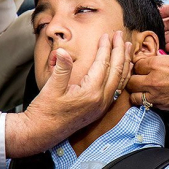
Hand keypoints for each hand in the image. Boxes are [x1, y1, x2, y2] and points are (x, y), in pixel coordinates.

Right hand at [5, 31, 132, 157]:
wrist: (40, 134)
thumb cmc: (44, 112)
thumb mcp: (51, 88)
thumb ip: (61, 68)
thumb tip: (63, 51)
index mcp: (91, 93)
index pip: (103, 64)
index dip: (106, 48)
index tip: (106, 34)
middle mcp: (101, 100)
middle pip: (117, 71)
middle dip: (120, 51)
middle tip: (121, 35)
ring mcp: (102, 106)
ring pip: (120, 81)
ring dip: (124, 63)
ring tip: (127, 48)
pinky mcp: (99, 110)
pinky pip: (116, 90)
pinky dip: (121, 77)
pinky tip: (123, 70)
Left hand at [128, 54, 168, 111]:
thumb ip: (162, 63)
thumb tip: (154, 66)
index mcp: (156, 64)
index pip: (136, 65)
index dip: (139, 66)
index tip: (141, 68)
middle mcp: (153, 80)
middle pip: (130, 81)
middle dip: (133, 80)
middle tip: (139, 80)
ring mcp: (158, 95)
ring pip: (134, 97)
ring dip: (137, 94)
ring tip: (143, 92)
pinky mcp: (165, 106)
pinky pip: (148, 106)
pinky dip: (148, 103)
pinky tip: (154, 99)